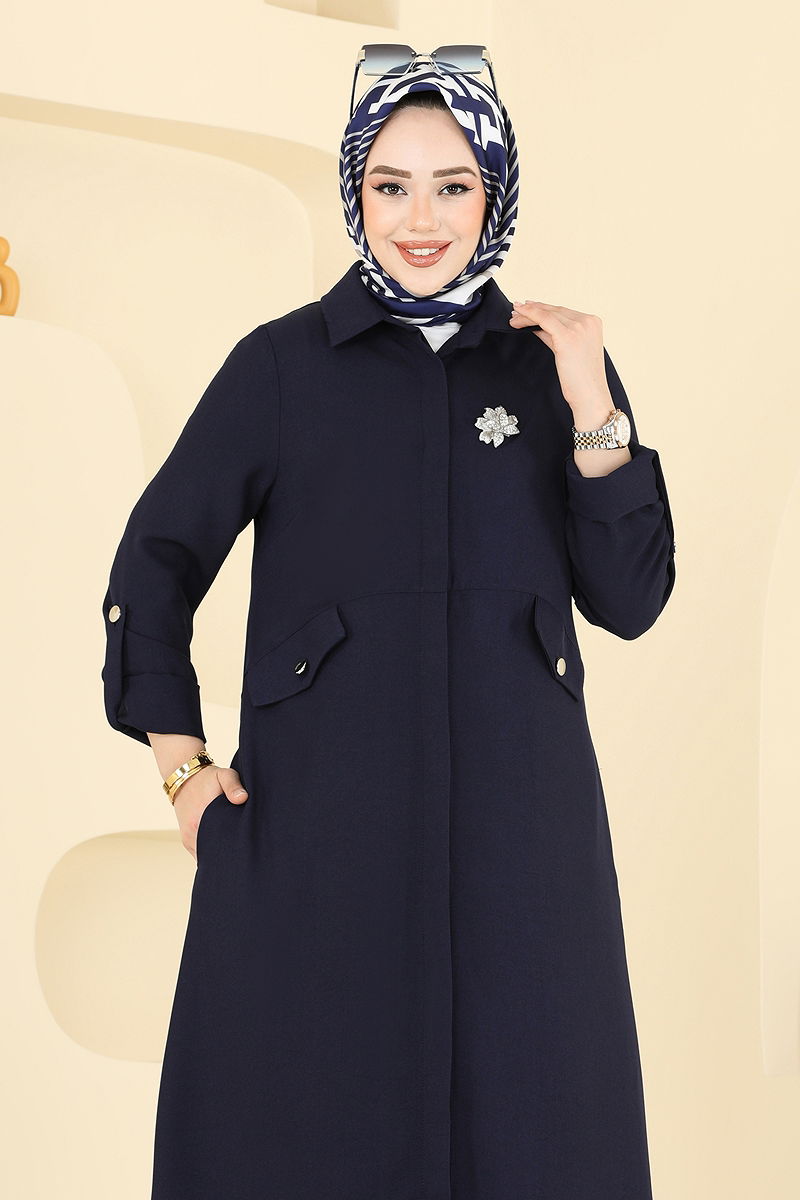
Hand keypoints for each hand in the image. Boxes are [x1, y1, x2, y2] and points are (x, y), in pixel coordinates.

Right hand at [171, 764, 247, 861]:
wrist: (184, 779)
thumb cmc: (208, 778)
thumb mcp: (223, 775)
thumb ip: (233, 785)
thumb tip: (242, 799)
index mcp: (201, 820)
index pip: (220, 847)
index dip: (234, 851)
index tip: (246, 850)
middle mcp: (192, 833)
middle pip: (214, 855)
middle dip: (229, 856)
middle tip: (245, 853)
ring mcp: (188, 838)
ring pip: (206, 857)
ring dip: (219, 856)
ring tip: (236, 853)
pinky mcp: (187, 840)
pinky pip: (200, 854)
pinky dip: (211, 854)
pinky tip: (224, 850)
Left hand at [508, 300, 613, 423]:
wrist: (590, 395)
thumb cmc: (582, 379)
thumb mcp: (569, 350)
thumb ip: (556, 335)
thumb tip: (537, 326)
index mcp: (593, 322)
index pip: (562, 311)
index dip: (543, 308)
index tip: (528, 308)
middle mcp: (587, 321)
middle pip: (554, 310)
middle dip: (533, 309)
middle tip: (516, 310)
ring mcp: (579, 327)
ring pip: (547, 314)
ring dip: (527, 314)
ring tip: (513, 318)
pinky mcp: (567, 336)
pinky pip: (543, 320)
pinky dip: (528, 316)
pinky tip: (517, 320)